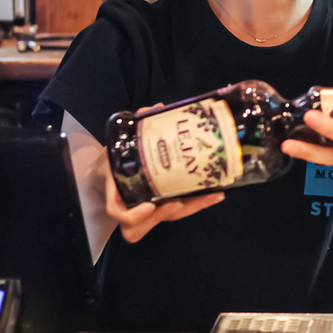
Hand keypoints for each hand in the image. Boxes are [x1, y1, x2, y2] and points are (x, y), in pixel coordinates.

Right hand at [103, 103, 224, 242]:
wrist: (118, 163)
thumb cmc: (120, 155)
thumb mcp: (123, 138)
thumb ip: (138, 123)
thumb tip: (156, 108)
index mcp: (118, 187)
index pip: (117, 210)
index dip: (131, 215)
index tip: (149, 205)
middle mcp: (132, 204)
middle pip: (144, 224)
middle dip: (163, 214)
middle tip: (178, 202)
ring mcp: (150, 209)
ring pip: (167, 218)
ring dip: (189, 209)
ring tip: (211, 196)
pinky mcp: (166, 205)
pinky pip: (181, 211)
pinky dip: (198, 204)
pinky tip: (216, 193)